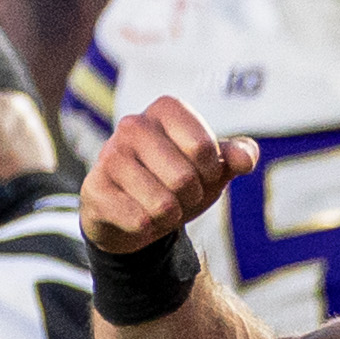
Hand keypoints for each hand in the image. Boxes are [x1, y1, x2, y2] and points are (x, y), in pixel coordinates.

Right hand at [79, 97, 258, 256]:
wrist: (134, 215)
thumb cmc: (177, 183)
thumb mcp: (213, 169)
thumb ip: (237, 157)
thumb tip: (245, 158)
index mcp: (165, 109)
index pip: (204, 147)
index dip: (211, 171)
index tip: (202, 172)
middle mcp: (133, 124)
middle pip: (185, 178)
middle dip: (190, 197)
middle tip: (178, 193)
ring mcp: (109, 155)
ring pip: (162, 204)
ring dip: (169, 216)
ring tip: (158, 206)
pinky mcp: (94, 188)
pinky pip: (139, 221)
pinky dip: (147, 229)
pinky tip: (136, 216)